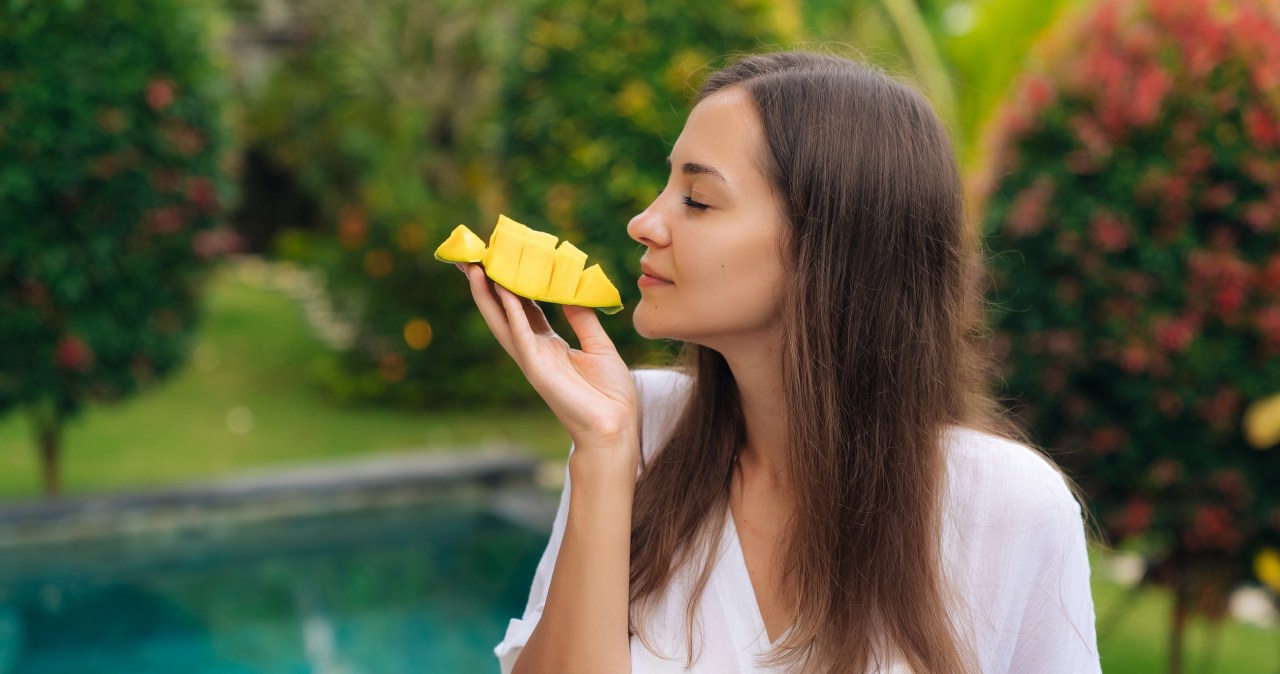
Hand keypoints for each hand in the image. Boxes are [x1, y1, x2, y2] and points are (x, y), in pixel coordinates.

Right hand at [458, 263, 638, 456]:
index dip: (510, 284)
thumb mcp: (599, 346)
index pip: (523, 307)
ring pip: (503, 322)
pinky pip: (521, 337)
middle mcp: (534, 350)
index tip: (499, 259)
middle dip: (486, 285)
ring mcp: (533, 360)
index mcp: (548, 344)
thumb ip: (583, 318)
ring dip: (487, 296)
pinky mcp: (538, 370)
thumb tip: (571, 290)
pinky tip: (504, 292)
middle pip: (503, 311)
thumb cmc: (611, 393)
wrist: (616, 427)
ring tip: (475, 268)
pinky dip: (512, 314)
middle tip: (471, 257)